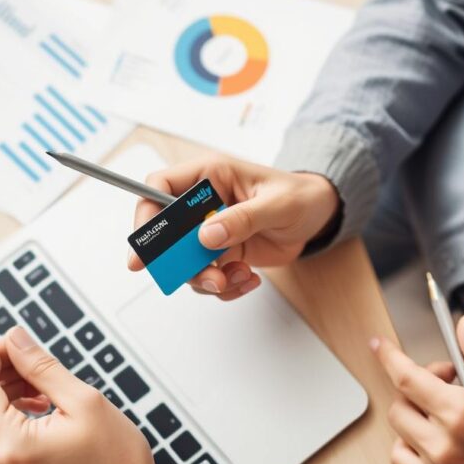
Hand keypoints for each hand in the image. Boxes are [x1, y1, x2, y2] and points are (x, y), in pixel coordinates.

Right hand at [128, 155, 339, 300]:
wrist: (318, 215)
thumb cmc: (299, 196)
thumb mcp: (277, 204)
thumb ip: (242, 218)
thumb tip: (207, 236)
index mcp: (210, 176)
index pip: (159, 188)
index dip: (145, 216)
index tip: (144, 248)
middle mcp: (203, 205)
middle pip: (166, 235)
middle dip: (180, 262)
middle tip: (208, 277)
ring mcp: (211, 232)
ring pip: (186, 263)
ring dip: (207, 279)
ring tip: (238, 279)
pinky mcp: (223, 254)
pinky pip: (209, 277)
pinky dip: (226, 286)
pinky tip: (249, 279)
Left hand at [371, 316, 463, 463]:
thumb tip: (463, 326)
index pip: (408, 377)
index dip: (389, 357)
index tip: (378, 345)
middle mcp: (444, 441)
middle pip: (401, 400)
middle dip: (418, 383)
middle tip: (448, 381)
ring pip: (399, 428)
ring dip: (414, 412)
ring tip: (444, 411)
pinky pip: (400, 458)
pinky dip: (408, 442)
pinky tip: (433, 436)